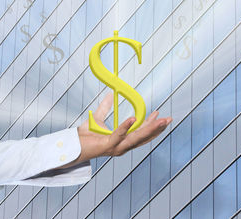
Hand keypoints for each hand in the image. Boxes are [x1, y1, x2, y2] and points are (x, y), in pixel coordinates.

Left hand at [56, 91, 172, 168]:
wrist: (71, 146)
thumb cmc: (83, 136)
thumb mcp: (97, 118)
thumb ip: (105, 107)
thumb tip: (111, 94)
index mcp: (121, 141)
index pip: (140, 133)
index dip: (151, 125)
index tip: (160, 115)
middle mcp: (121, 146)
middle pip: (143, 137)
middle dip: (157, 128)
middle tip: (169, 119)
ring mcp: (115, 147)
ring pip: (136, 138)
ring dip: (149, 128)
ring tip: (159, 119)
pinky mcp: (107, 146)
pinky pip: (119, 135)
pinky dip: (126, 126)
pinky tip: (134, 118)